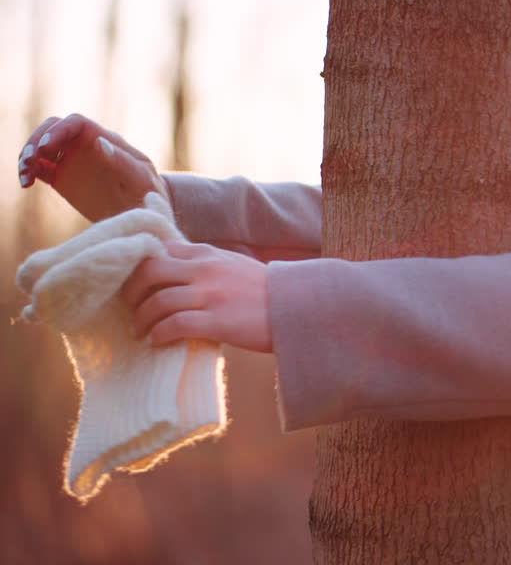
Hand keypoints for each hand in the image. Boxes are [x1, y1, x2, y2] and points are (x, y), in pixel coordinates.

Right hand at [18, 114, 170, 222]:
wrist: (147, 212)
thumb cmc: (150, 191)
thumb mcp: (141, 177)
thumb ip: (121, 160)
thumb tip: (98, 142)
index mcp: (105, 139)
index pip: (75, 123)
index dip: (58, 131)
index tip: (46, 147)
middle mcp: (85, 146)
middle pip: (52, 130)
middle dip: (36, 141)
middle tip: (30, 160)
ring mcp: (72, 162)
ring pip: (41, 148)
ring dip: (28, 156)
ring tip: (26, 176)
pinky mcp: (63, 179)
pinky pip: (40, 169)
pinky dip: (29, 172)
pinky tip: (27, 183)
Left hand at [123, 241, 272, 353]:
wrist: (298, 308)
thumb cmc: (264, 291)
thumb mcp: (232, 264)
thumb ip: (203, 263)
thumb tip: (172, 269)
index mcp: (207, 254)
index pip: (158, 250)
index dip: (137, 267)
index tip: (134, 285)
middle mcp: (205, 270)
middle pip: (149, 272)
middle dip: (132, 293)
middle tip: (131, 309)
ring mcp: (211, 295)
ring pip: (157, 302)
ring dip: (142, 320)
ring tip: (141, 332)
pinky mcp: (217, 321)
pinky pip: (174, 326)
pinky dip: (159, 335)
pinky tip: (158, 341)